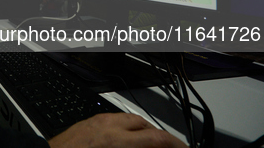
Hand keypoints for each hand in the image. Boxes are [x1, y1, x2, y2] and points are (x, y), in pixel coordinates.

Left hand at [48, 113, 186, 147]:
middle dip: (159, 136)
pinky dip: (125, 128)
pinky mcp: (87, 121)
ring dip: (142, 131)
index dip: (176, 144)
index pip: (157, 138)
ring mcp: (96, 121)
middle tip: (167, 147)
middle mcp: (107, 126)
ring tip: (148, 144)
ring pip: (129, 119)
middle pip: (144, 124)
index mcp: (117, 141)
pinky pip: (113, 120)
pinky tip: (126, 140)